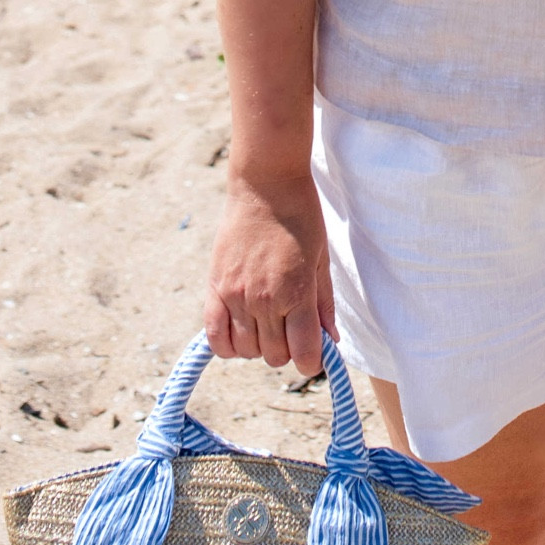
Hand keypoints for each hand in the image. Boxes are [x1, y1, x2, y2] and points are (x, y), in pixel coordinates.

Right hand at [204, 169, 335, 376]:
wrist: (266, 184)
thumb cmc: (302, 217)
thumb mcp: (322, 259)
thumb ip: (324, 304)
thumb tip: (330, 341)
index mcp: (297, 292)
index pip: (303, 354)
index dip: (311, 361)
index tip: (312, 353)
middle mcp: (264, 299)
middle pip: (274, 356)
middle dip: (287, 350)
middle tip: (291, 330)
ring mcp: (236, 295)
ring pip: (245, 351)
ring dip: (259, 346)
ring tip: (266, 324)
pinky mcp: (215, 287)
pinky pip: (214, 336)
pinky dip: (227, 344)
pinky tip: (240, 331)